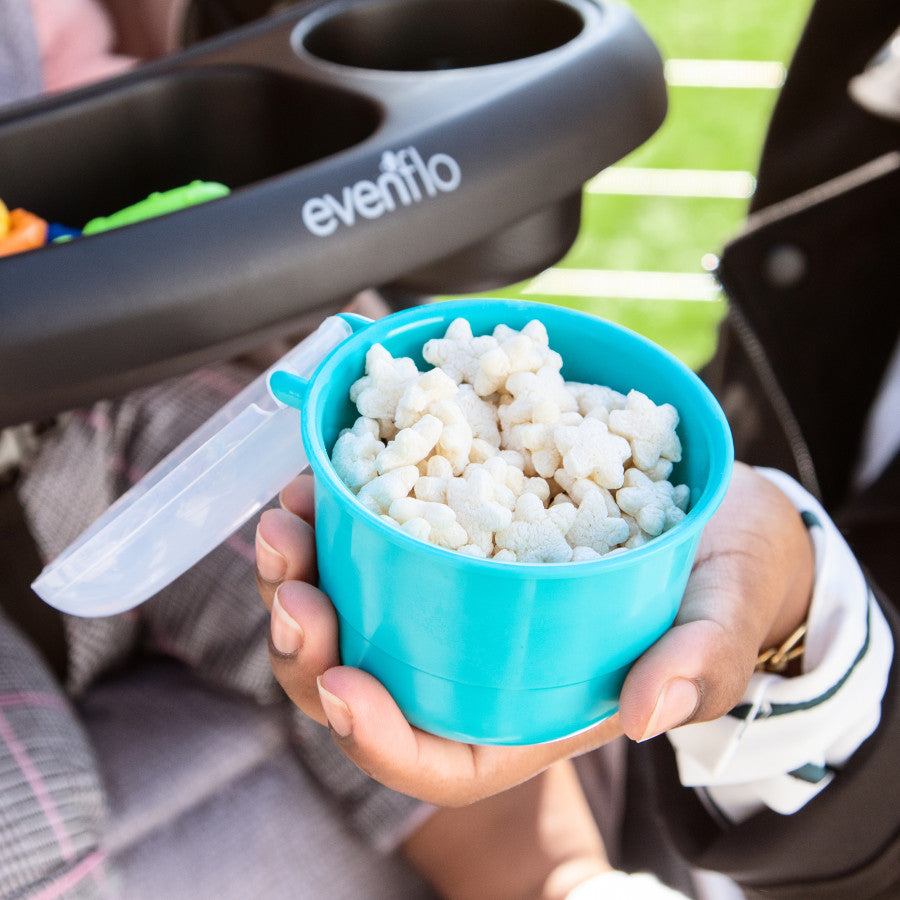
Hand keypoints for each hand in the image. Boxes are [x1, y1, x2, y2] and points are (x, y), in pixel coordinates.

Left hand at [255, 462, 813, 805]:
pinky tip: (323, 476)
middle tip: (293, 586)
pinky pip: (372, 547)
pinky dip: (338, 518)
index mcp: (532, 710)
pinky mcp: (448, 543)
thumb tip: (652, 712)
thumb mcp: (725, 617)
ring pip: (353, 615)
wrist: (713, 515)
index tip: (343, 687)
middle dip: (311, 649)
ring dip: (304, 577)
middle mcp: (478, 664)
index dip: (380, 738)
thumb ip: (702, 663)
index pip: (439, 760)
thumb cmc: (721, 579)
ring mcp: (457, 603)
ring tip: (288, 518)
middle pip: (368, 685)